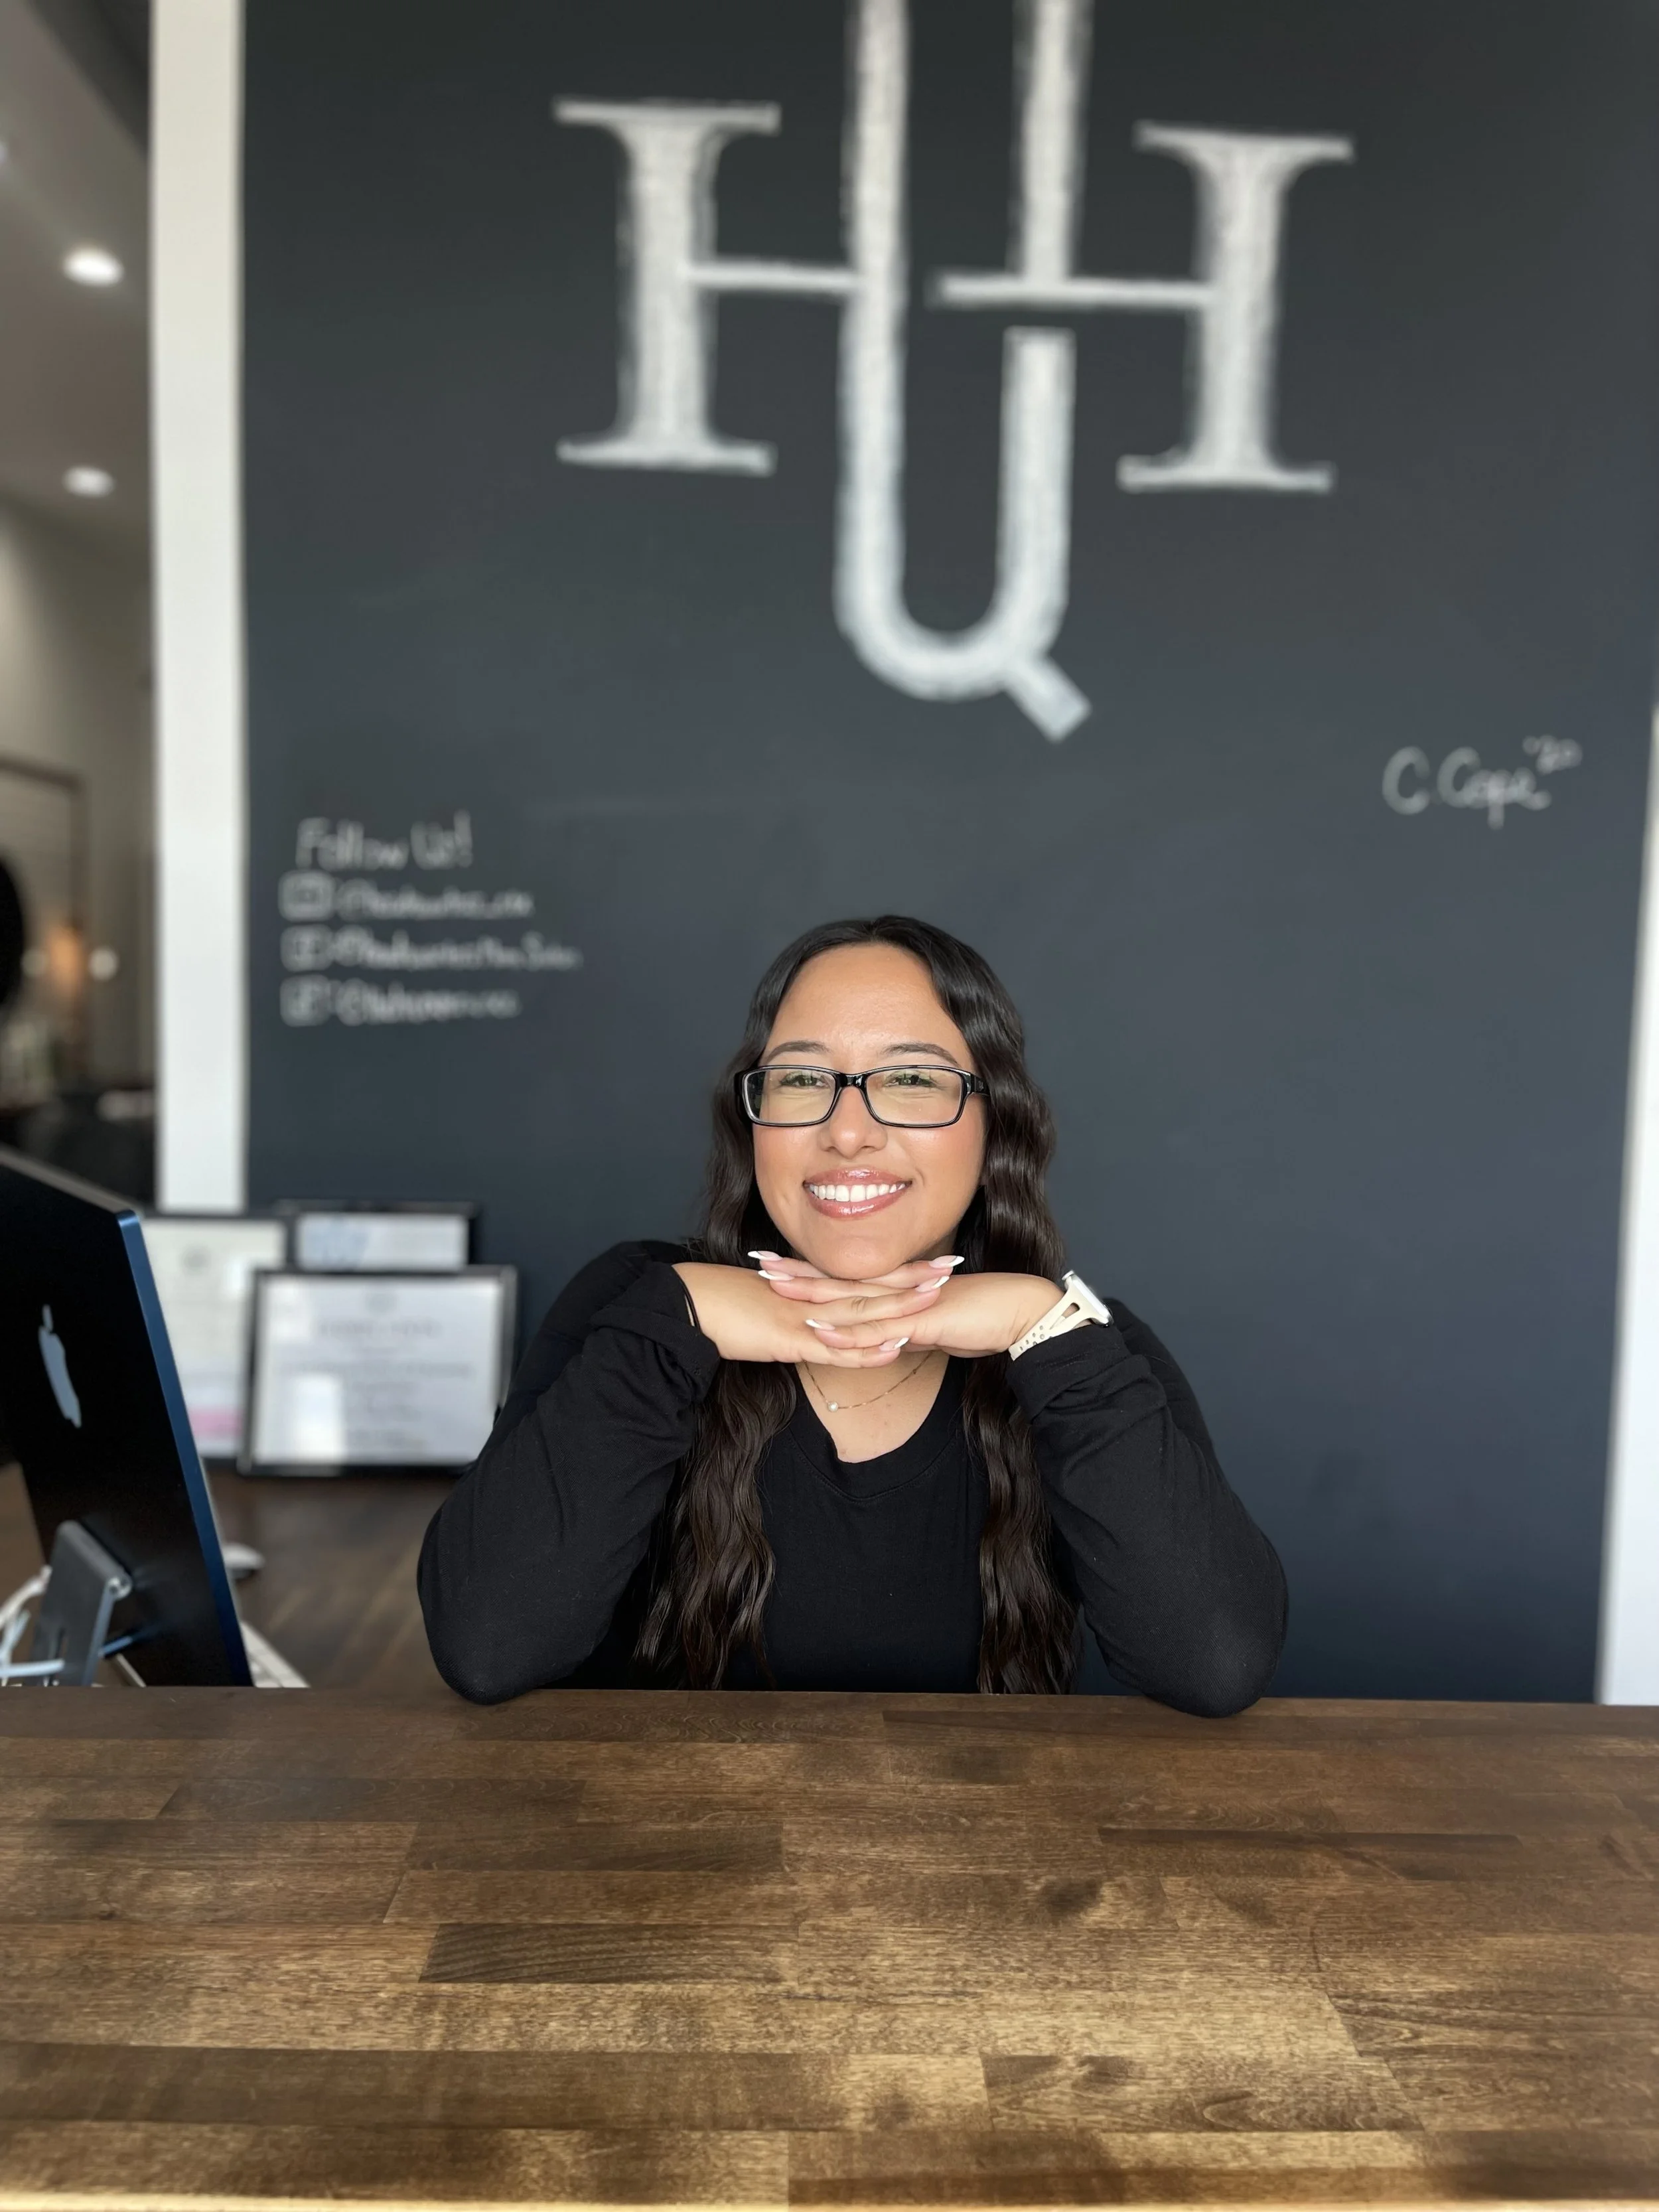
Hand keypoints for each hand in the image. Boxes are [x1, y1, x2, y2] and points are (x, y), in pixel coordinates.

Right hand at [673, 1260, 951, 1367]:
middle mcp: (810, 1298)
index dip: (898, 1269)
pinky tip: (893, 1347)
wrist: (685, 1307)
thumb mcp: (765, 1309)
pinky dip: (865, 1349)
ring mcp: (802, 1317)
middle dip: (912, 1278)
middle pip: (869, 1286)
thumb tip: (813, 1322)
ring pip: (860, 1312)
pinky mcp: (789, 1341)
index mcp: (807, 1288)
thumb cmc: (719, 1308)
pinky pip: (834, 1348)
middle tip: (952, 1267)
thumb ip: (794, 1313)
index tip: (930, 1262)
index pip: (861, 1276)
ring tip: (936, 1297)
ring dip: (899, 1306)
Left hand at [753, 1254, 1060, 1357]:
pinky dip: (845, 1331)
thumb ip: (910, 1329)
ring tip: (775, 1287)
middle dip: (798, 1271)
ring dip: (811, 1293)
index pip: (848, 1277)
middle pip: (839, 1279)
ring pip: (850, 1299)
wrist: (1022, 1313)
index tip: (780, 1263)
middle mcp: (898, 1290)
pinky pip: (876, 1330)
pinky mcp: (920, 1323)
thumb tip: (890, 1338)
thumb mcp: (936, 1326)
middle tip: (759, 1261)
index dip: (813, 1269)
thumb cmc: (984, 1319)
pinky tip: (817, 1330)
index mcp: (900, 1288)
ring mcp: (907, 1304)